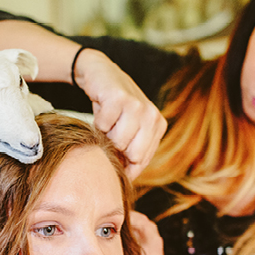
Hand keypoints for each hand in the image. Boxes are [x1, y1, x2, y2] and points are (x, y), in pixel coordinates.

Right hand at [75, 49, 166, 179]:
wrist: (100, 74)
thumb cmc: (113, 107)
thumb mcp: (129, 128)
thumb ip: (132, 152)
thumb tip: (126, 181)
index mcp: (157, 125)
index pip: (141, 161)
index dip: (125, 166)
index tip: (115, 161)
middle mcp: (151, 115)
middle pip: (131, 154)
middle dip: (115, 149)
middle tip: (111, 133)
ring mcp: (137, 106)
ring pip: (117, 141)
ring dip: (105, 134)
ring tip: (108, 121)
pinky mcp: (119, 98)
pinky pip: (103, 126)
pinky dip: (97, 121)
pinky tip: (102, 110)